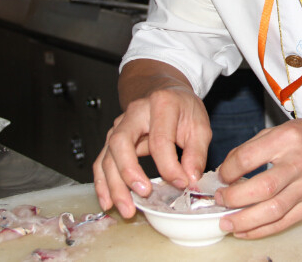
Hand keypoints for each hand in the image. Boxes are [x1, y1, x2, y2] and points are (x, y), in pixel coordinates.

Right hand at [93, 84, 211, 218]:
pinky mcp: (112, 139)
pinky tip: (108, 201)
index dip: (169, 165)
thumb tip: (190, 179)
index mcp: (161, 104)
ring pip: (107, 155)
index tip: (181, 183)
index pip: (160, 139)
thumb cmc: (183, 109)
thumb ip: (196, 152)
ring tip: (126, 208)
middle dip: (129, 173)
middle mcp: (134, 113)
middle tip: (143, 195)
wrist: (167, 92)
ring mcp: (119, 125)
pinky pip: (101, 162)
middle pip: (121, 143)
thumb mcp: (199, 125)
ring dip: (114, 185)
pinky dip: (102, 183)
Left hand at [215, 119, 301, 238]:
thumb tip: (226, 170)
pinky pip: (284, 222)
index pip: (249, 157)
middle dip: (234, 198)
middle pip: (262, 188)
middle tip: (219, 200)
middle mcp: (300, 162)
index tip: (221, 176)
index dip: (229, 170)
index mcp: (288, 138)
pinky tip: (245, 230)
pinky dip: (261, 230)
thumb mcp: (282, 130)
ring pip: (273, 210)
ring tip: (226, 223)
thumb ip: (253, 147)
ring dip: (244, 220)